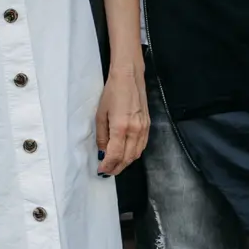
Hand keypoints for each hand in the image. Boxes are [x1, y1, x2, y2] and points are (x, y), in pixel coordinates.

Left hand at [95, 58, 149, 175]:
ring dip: (126, 163)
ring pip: (136, 154)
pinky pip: (142, 146)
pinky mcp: (148, 125)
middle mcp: (135, 130)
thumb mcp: (100, 114)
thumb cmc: (112, 92)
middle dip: (117, 168)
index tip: (101, 170)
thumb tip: (103, 151)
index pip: (115, 155)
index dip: (108, 165)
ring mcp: (144, 128)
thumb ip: (102, 135)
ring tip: (115, 165)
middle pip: (127, 158)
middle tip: (107, 171)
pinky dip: (134, 154)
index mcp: (121, 127)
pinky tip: (126, 154)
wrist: (129, 77)